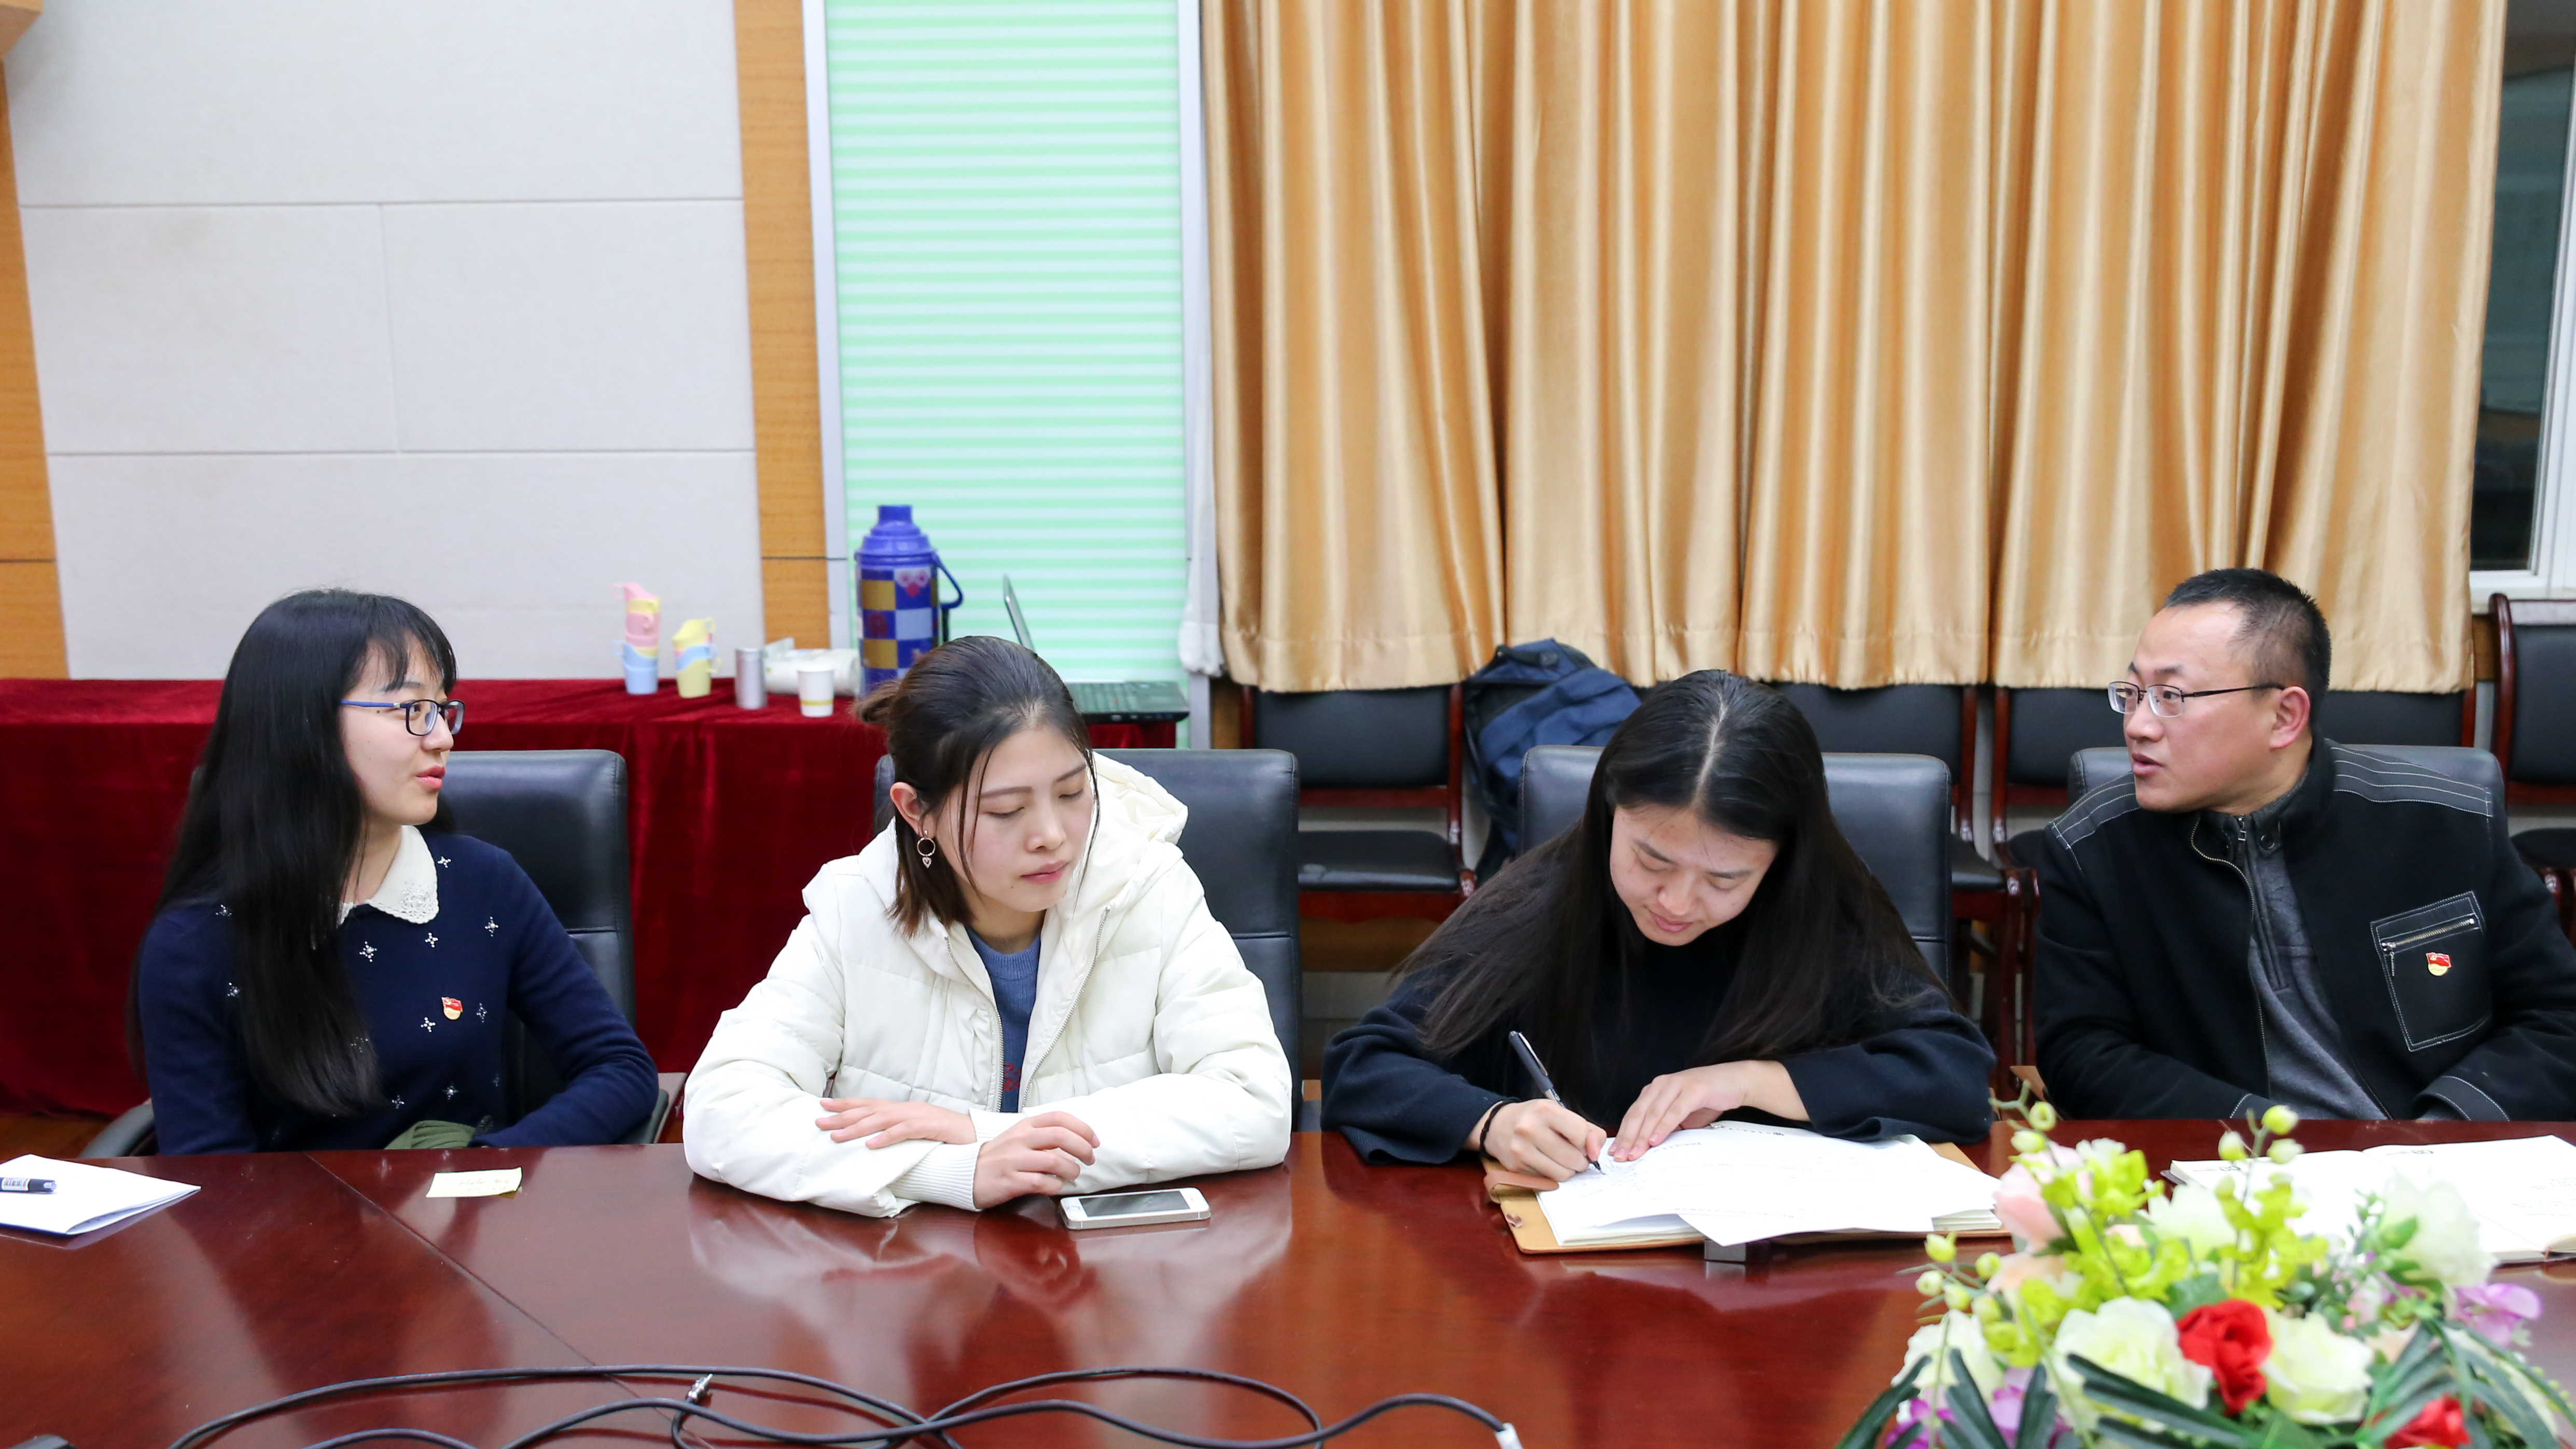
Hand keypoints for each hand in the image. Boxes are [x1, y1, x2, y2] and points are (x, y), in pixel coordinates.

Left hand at [816, 1097, 973, 1147]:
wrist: (978, 1133)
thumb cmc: (947, 1135)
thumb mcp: (917, 1131)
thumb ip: (897, 1131)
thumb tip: (874, 1139)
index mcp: (903, 1109)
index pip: (869, 1104)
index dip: (845, 1105)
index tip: (823, 1106)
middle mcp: (907, 1108)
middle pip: (869, 1110)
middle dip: (842, 1116)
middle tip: (818, 1121)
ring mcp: (918, 1115)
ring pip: (882, 1120)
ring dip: (857, 1128)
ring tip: (836, 1137)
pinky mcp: (931, 1126)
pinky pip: (905, 1131)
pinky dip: (887, 1138)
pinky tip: (871, 1145)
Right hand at [972, 1111, 1100, 1207]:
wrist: (967, 1173)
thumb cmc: (999, 1156)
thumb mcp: (1019, 1137)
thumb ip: (1044, 1135)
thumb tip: (1075, 1141)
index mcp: (1025, 1125)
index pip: (1060, 1118)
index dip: (1083, 1128)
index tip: (1094, 1140)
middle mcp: (1020, 1139)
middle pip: (1061, 1136)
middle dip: (1083, 1148)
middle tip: (1090, 1159)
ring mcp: (1014, 1160)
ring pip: (1054, 1160)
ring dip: (1072, 1169)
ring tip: (1073, 1175)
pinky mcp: (1010, 1180)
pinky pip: (1041, 1182)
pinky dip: (1055, 1185)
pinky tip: (1056, 1186)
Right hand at [1474, 1099, 1604, 1181]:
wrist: (1497, 1125)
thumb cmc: (1535, 1119)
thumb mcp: (1560, 1114)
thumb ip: (1588, 1130)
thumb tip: (1595, 1154)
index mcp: (1544, 1110)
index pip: (1580, 1133)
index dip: (1586, 1142)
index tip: (1580, 1142)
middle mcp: (1530, 1128)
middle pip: (1572, 1158)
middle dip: (1580, 1161)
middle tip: (1576, 1156)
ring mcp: (1521, 1149)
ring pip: (1561, 1173)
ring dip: (1568, 1171)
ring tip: (1563, 1161)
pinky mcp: (1516, 1167)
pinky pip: (1547, 1179)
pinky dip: (1552, 1174)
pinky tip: (1546, 1163)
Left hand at [1611, 1060, 1801, 1160]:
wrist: (1734, 1082)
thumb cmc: (1706, 1099)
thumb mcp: (1681, 1115)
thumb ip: (1665, 1126)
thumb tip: (1647, 1149)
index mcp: (1655, 1090)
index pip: (1634, 1114)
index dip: (1623, 1134)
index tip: (1614, 1153)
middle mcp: (1661, 1085)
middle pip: (1638, 1114)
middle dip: (1627, 1137)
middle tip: (1620, 1157)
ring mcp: (1676, 1084)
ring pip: (1653, 1113)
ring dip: (1642, 1135)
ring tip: (1635, 1153)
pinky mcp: (1693, 1089)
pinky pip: (1674, 1110)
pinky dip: (1663, 1126)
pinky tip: (1655, 1140)